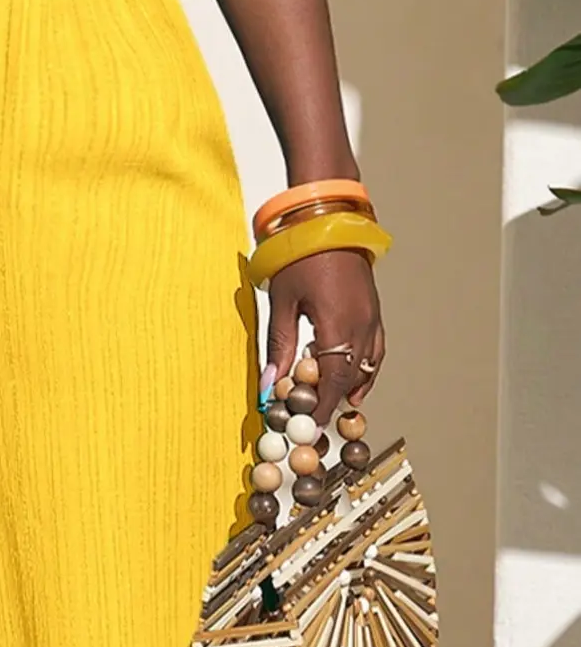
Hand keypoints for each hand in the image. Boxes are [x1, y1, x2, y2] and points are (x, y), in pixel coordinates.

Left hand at [264, 249, 384, 426]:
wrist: (326, 219)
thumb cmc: (301, 255)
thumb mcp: (282, 302)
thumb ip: (279, 345)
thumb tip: (271, 384)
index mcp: (338, 324)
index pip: (333, 381)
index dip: (322, 407)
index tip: (309, 427)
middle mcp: (361, 324)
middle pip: (350, 378)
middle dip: (333, 403)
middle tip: (315, 422)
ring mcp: (372, 317)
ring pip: (366, 366)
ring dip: (349, 388)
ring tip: (334, 407)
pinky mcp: (373, 310)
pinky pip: (374, 350)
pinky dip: (365, 369)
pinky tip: (354, 381)